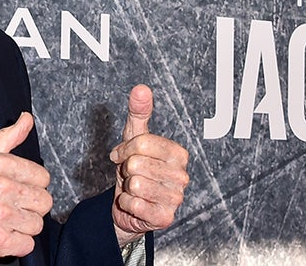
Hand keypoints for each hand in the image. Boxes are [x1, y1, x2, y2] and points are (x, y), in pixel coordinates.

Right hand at [0, 112, 52, 265]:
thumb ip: (5, 139)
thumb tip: (25, 120)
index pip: (42, 178)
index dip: (28, 188)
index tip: (13, 193)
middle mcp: (2, 186)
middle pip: (43, 202)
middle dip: (27, 210)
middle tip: (5, 211)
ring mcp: (0, 213)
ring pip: (36, 225)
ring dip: (19, 229)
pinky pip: (26, 246)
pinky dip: (12, 247)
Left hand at [110, 85, 188, 244]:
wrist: (128, 204)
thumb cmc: (134, 168)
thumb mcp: (133, 138)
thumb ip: (138, 112)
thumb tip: (141, 88)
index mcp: (178, 153)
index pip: (141, 143)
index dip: (124, 149)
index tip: (124, 155)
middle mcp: (182, 176)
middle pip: (135, 164)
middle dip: (125, 169)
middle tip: (131, 175)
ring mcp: (176, 199)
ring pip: (134, 184)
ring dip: (127, 188)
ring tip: (135, 189)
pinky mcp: (165, 218)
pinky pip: (133, 204)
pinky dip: (127, 204)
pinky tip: (135, 204)